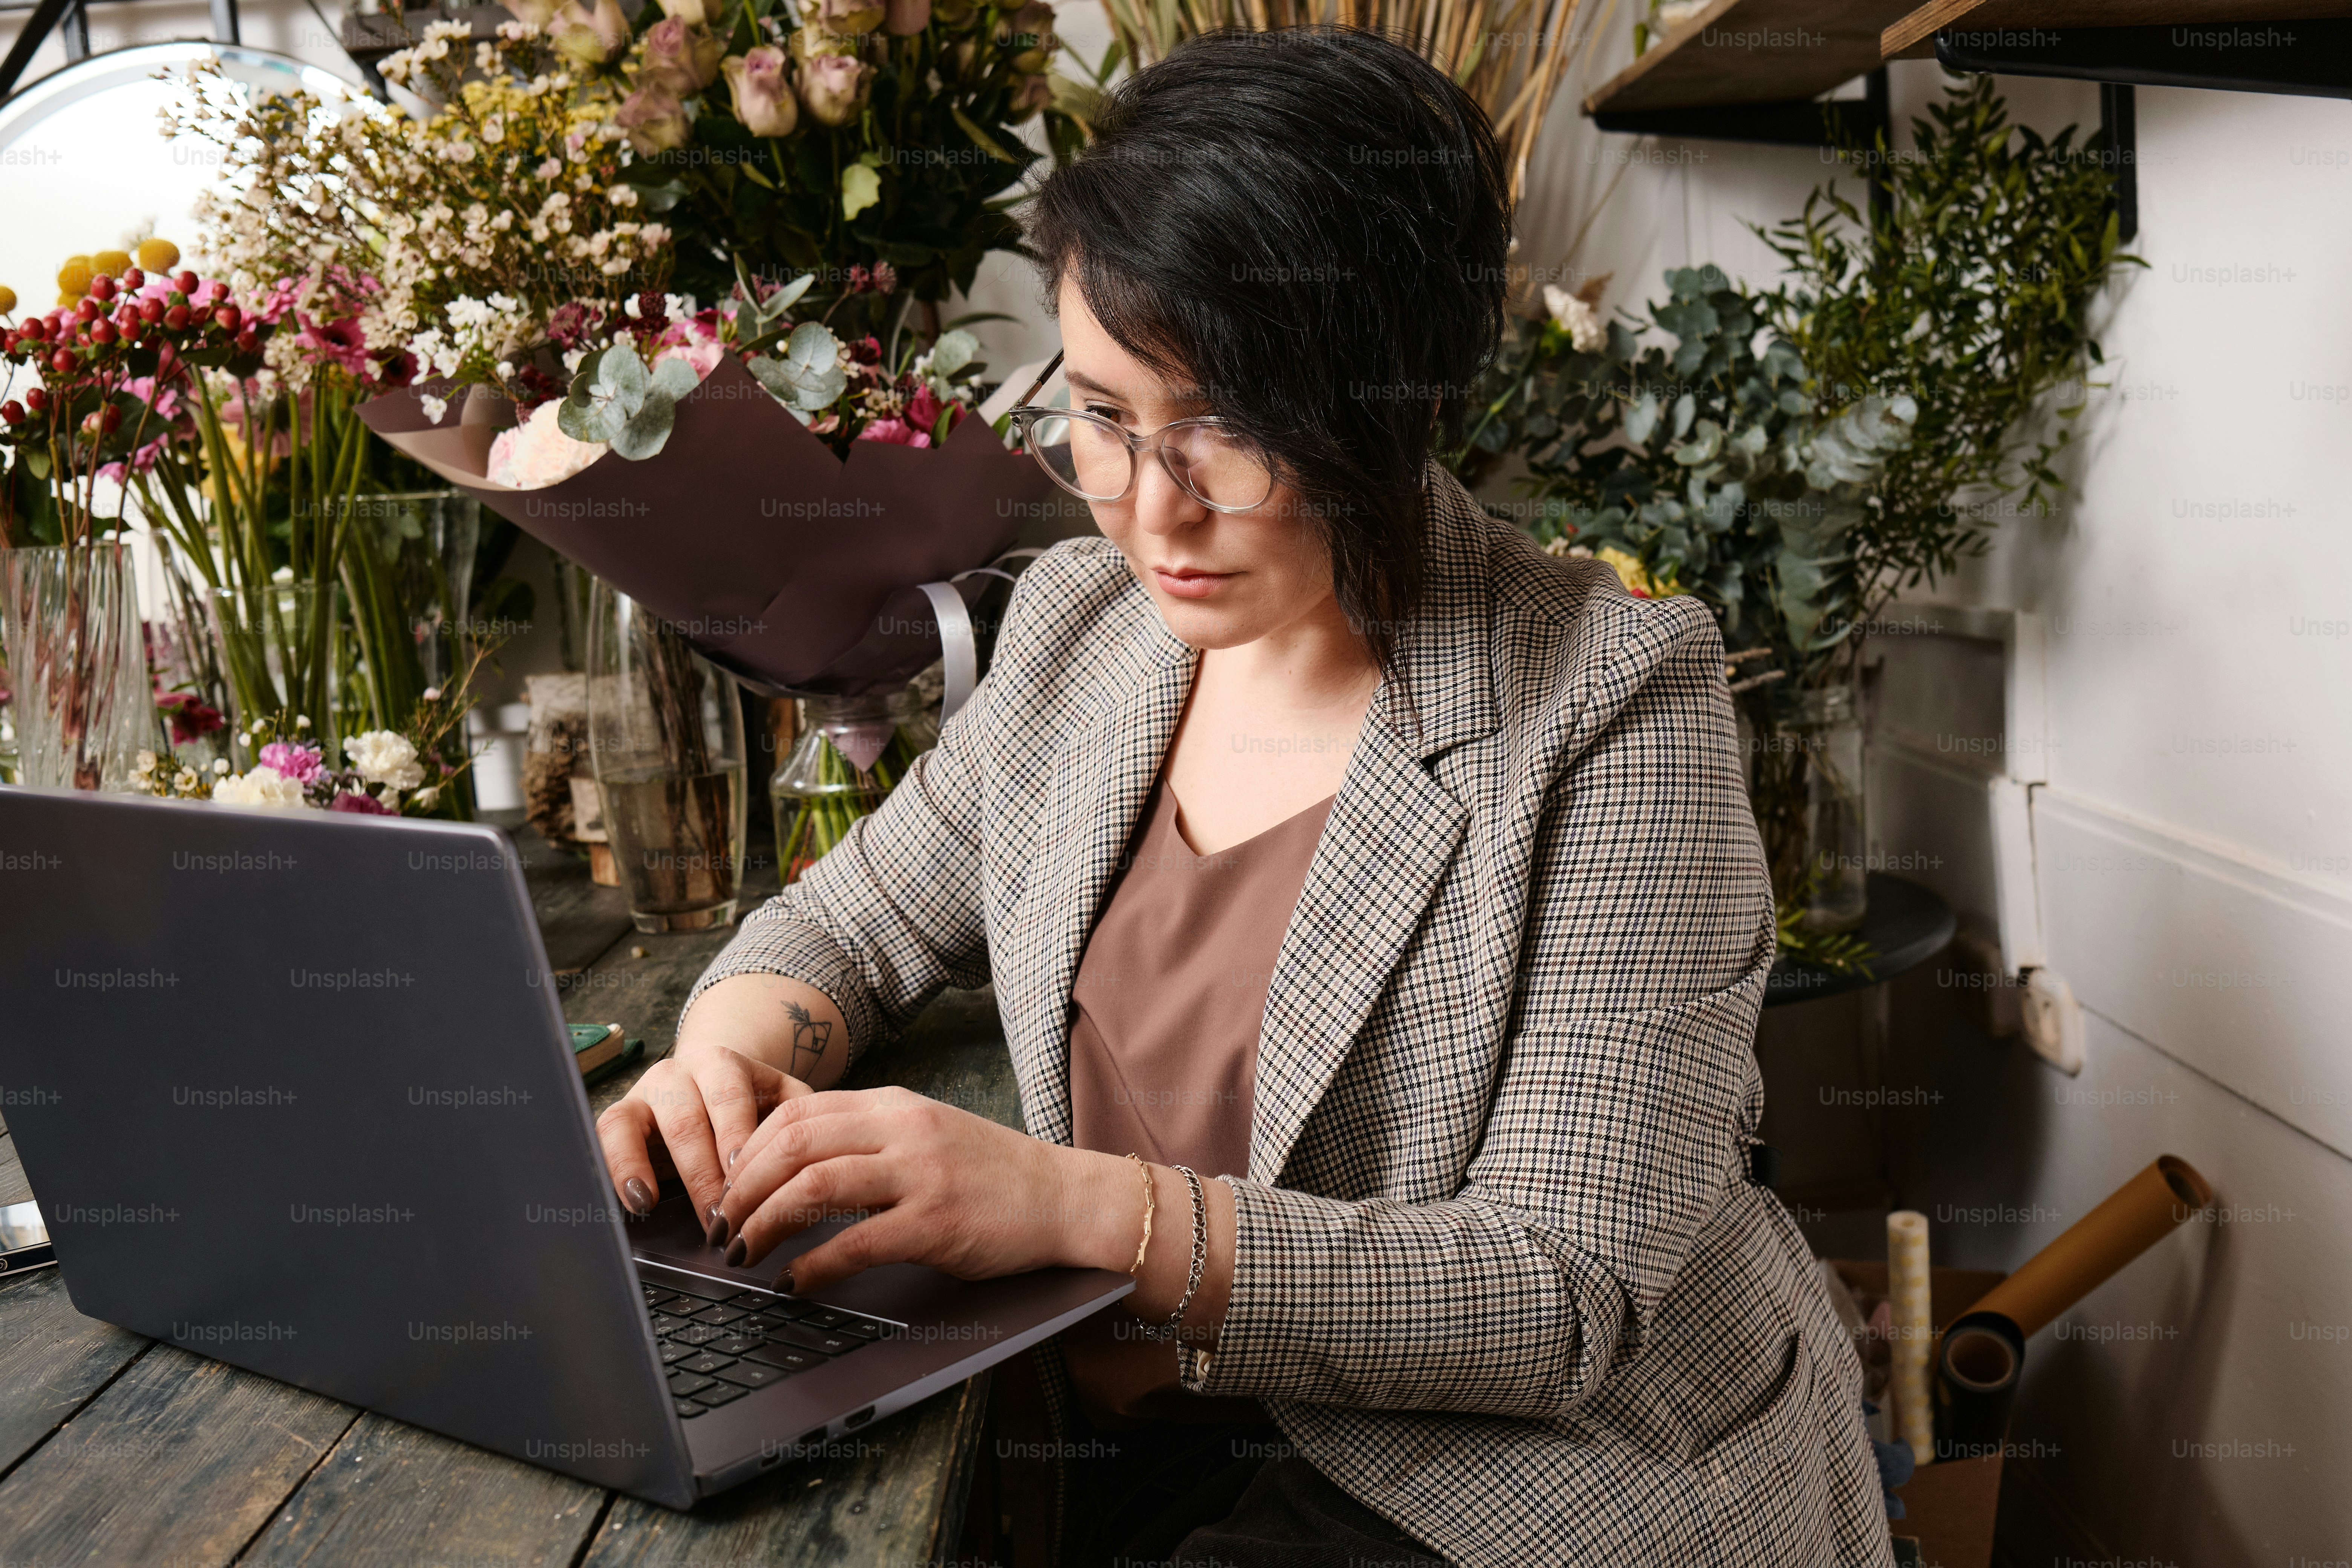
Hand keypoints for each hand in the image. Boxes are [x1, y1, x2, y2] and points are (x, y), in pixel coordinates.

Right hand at [597, 1043, 812, 1242]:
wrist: (710, 1079)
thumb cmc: (752, 1100)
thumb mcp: (784, 1099)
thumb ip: (798, 1119)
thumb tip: (809, 1159)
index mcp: (722, 1064)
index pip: (729, 1100)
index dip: (735, 1139)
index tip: (743, 1176)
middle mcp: (676, 1073)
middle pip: (684, 1122)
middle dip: (701, 1175)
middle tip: (718, 1219)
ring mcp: (642, 1093)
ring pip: (633, 1125)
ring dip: (642, 1169)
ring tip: (652, 1205)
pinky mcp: (618, 1116)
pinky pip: (605, 1136)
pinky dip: (614, 1168)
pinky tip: (631, 1201)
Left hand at [713, 1085, 1125, 1292]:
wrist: (1065, 1198)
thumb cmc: (992, 1176)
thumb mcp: (926, 1135)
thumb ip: (868, 1139)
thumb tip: (790, 1165)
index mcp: (895, 1105)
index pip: (797, 1112)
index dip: (748, 1149)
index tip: (728, 1186)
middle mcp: (904, 1130)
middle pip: (792, 1143)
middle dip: (742, 1188)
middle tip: (722, 1227)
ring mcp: (921, 1174)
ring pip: (813, 1186)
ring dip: (764, 1223)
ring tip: (744, 1252)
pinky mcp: (936, 1224)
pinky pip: (853, 1243)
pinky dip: (811, 1266)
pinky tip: (794, 1283)